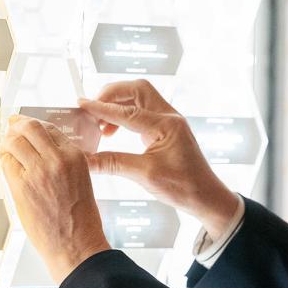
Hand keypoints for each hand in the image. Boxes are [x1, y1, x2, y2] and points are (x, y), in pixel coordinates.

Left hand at [0, 114, 109, 282]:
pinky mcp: (21, 186)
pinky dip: (4, 160)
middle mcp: (56, 159)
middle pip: (29, 128)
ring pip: (13, 142)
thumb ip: (63, 162)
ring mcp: (37, 172)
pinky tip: (6, 163)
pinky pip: (6, 163)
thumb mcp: (81, 180)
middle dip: (17, 124)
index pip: (49, 128)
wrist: (76, 245)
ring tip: (6, 146)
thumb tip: (40, 151)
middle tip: (11, 124)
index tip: (26, 124)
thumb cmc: (80, 218)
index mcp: (75, 156)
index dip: (34, 124)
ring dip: (7, 142)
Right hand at [78, 79, 239, 240]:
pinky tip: (114, 131)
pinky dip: (126, 115)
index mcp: (167, 125)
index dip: (102, 108)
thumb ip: (113, 163)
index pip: (128, 111)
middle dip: (112, 95)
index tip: (81, 105)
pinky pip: (144, 111)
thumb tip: (85, 160)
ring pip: (140, 98)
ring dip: (119, 105)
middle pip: (137, 90)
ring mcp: (170, 121)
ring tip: (101, 124)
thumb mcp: (145, 175)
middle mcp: (170, 117)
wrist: (206, 197)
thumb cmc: (183, 187)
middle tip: (93, 110)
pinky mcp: (167, 129)